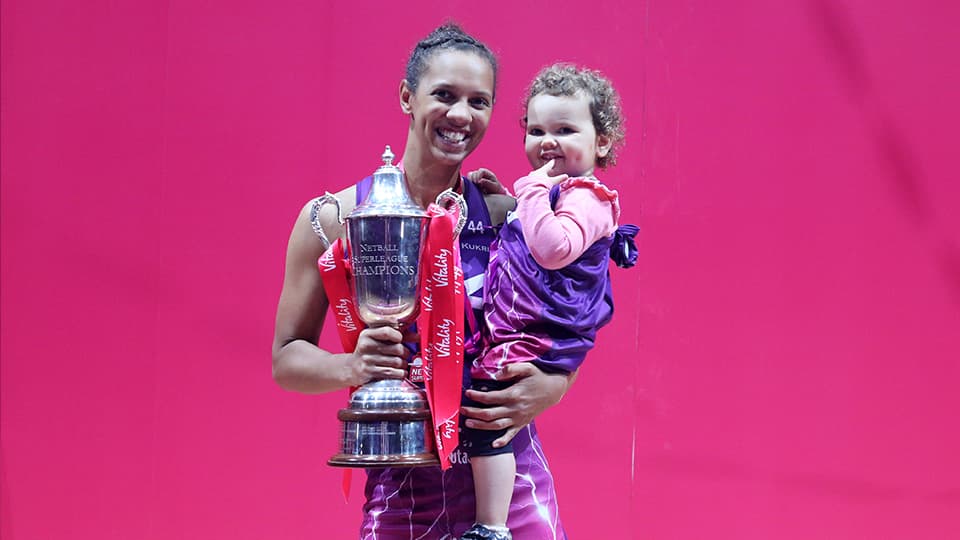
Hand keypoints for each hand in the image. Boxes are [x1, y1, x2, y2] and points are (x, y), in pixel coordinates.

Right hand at [349, 326, 408, 384]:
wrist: (352, 368)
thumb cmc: (370, 352)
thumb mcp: (379, 340)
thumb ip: (398, 336)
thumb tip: (418, 337)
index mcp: (368, 334)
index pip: (387, 331)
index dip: (399, 336)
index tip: (400, 340)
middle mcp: (366, 345)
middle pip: (397, 348)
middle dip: (405, 353)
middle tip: (404, 355)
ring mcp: (367, 359)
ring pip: (397, 362)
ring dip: (403, 364)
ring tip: (401, 364)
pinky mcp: (369, 372)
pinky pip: (392, 372)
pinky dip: (400, 373)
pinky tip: (399, 372)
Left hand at [460, 363, 575, 447]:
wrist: (554, 390)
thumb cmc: (538, 377)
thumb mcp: (527, 367)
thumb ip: (511, 369)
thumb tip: (496, 375)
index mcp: (513, 394)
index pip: (490, 398)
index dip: (476, 396)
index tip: (467, 393)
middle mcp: (514, 409)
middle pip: (489, 414)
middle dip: (473, 412)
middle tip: (462, 409)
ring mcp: (518, 418)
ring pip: (496, 426)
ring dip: (481, 426)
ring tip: (469, 423)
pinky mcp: (522, 424)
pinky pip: (510, 435)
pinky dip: (502, 441)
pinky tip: (492, 445)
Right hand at [467, 167, 509, 195]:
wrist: (496, 195)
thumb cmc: (496, 190)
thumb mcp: (494, 187)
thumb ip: (488, 183)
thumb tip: (480, 181)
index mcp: (487, 173)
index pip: (481, 171)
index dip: (478, 176)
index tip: (478, 183)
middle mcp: (481, 175)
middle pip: (473, 173)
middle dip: (473, 179)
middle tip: (475, 185)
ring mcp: (476, 179)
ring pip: (469, 177)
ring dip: (470, 182)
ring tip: (474, 188)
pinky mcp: (473, 183)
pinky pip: (467, 182)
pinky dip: (468, 185)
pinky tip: (471, 189)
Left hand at [527, 159, 568, 186]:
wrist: (530, 190)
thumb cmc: (541, 184)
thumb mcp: (552, 182)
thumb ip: (559, 179)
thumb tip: (566, 176)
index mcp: (542, 171)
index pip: (548, 166)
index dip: (551, 163)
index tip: (553, 160)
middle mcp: (535, 173)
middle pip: (540, 170)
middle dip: (542, 171)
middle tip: (544, 171)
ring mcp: (530, 178)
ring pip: (534, 176)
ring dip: (537, 177)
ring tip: (539, 179)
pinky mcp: (526, 184)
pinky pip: (530, 182)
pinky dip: (533, 182)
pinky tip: (533, 185)